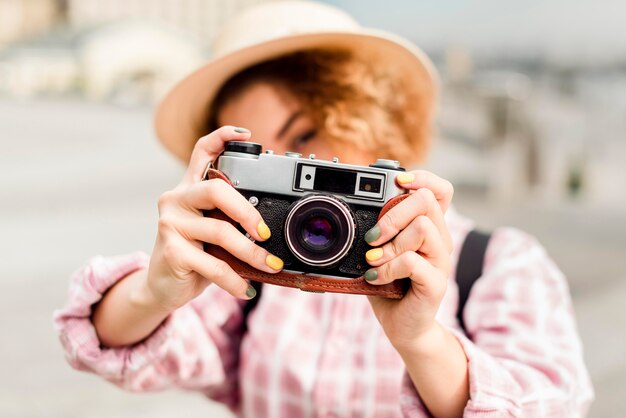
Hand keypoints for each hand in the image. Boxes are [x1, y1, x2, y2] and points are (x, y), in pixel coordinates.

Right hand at [146, 126, 283, 311]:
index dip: (222, 138)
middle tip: (266, 233)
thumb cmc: (194, 255)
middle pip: (216, 189)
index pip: (202, 152)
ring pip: (220, 230)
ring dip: (251, 254)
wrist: (163, 287)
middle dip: (248, 212)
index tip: (246, 136)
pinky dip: (234, 279)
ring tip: (269, 266)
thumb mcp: (213, 231)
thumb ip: (231, 219)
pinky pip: (213, 264)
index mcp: (189, 188)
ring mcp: (171, 223)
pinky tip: (246, 289)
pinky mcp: (172, 251)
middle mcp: (177, 199)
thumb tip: (272, 226)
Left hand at [365, 170, 453, 351]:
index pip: (440, 190)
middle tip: (373, 236)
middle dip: (393, 213)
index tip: (398, 182)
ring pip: (422, 228)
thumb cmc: (390, 285)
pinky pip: (413, 261)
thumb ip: (375, 230)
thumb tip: (350, 209)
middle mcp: (440, 240)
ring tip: (374, 260)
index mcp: (430, 227)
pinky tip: (376, 277)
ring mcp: (440, 262)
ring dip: (390, 243)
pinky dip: (388, 267)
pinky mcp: (436, 283)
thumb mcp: (380, 251)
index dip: (423, 178)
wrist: (404, 327)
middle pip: (426, 201)